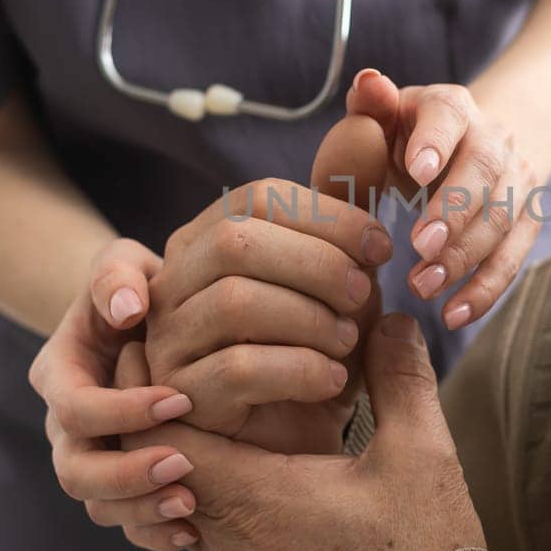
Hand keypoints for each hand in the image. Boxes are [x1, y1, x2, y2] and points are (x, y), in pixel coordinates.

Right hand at [29, 238, 200, 532]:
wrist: (147, 322)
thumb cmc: (137, 288)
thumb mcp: (123, 265)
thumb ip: (117, 275)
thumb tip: (125, 308)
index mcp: (60, 374)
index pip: (75, 408)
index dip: (122, 411)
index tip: (180, 401)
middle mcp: (65, 426)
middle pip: (74, 470)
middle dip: (126, 474)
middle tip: (183, 464)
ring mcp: (90, 458)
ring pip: (96, 505)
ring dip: (141, 511)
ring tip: (192, 506)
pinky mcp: (118, 484)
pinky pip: (124, 523)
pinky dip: (152, 533)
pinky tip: (194, 528)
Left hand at [121, 314, 486, 550]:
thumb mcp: (420, 454)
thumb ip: (400, 379)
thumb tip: (391, 319)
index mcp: (249, 496)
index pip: (155, 433)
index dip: (152, 382)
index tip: (166, 338)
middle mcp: (223, 537)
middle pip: (152, 466)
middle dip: (162, 408)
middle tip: (183, 356)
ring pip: (176, 498)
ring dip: (188, 449)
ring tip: (216, 399)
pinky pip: (205, 527)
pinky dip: (213, 486)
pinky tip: (254, 459)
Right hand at [143, 111, 394, 454]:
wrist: (296, 440)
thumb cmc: (318, 342)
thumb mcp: (342, 265)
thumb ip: (350, 193)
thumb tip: (370, 109)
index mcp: (211, 235)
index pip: (260, 198)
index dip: (329, 215)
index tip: (384, 247)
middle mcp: (174, 279)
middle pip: (240, 242)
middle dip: (318, 264)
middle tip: (369, 294)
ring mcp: (167, 338)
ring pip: (235, 302)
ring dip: (311, 318)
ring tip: (352, 340)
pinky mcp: (177, 397)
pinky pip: (235, 369)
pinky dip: (299, 368)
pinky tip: (337, 379)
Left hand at [341, 71, 542, 331]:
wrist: (480, 141)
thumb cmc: (413, 135)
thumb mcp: (388, 116)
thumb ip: (371, 105)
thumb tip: (367, 81)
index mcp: (451, 107)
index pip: (449, 116)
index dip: (436, 141)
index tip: (418, 171)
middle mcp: (493, 140)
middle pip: (484, 171)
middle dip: (456, 211)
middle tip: (420, 246)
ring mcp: (516, 182)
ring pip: (503, 219)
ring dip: (466, 257)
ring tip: (422, 287)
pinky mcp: (526, 223)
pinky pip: (513, 259)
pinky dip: (487, 290)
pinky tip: (454, 315)